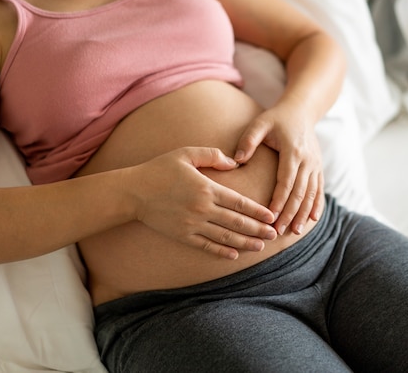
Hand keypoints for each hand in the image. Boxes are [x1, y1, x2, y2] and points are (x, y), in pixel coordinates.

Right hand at [126, 147, 277, 259]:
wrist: (133, 192)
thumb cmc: (160, 169)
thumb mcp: (186, 153)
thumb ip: (213, 155)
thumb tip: (234, 162)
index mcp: (206, 189)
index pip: (239, 202)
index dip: (257, 211)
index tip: (271, 216)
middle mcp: (202, 209)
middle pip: (237, 223)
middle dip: (257, 230)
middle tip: (274, 235)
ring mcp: (192, 225)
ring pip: (225, 237)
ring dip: (245, 243)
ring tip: (260, 247)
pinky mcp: (182, 235)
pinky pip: (206, 246)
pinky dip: (221, 252)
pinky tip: (234, 255)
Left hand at [234, 102, 323, 234]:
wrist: (302, 110)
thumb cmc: (277, 118)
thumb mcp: (260, 123)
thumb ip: (248, 140)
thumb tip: (237, 160)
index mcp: (292, 151)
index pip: (286, 182)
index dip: (279, 201)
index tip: (270, 217)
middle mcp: (307, 160)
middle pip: (300, 192)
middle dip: (290, 213)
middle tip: (279, 231)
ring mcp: (315, 164)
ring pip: (312, 194)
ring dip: (304, 214)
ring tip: (295, 231)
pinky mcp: (318, 167)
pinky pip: (319, 189)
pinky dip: (316, 205)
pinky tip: (312, 220)